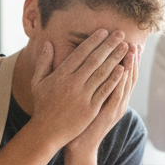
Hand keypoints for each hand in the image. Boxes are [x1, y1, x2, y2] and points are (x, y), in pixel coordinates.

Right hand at [30, 29, 129, 148]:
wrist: (46, 132)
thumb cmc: (42, 106)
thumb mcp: (37, 82)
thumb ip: (44, 62)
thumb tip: (48, 43)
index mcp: (60, 75)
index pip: (80, 53)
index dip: (93, 41)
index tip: (104, 31)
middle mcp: (72, 84)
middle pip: (94, 60)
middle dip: (109, 45)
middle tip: (120, 34)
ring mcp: (82, 97)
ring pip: (102, 73)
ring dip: (116, 58)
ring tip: (126, 47)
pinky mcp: (90, 109)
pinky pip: (105, 91)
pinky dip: (114, 79)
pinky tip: (123, 69)